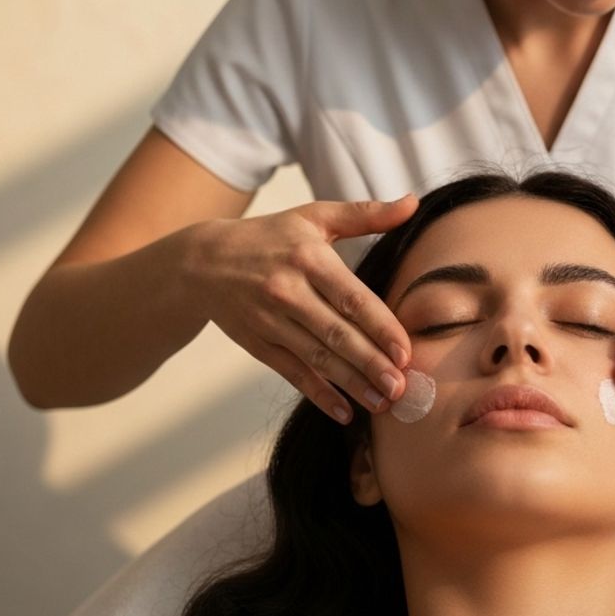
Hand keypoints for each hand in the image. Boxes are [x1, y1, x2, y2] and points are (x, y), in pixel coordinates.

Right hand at [188, 195, 418, 423]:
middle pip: (337, 334)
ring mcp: (271, 321)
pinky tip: (344, 412)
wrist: (201, 261)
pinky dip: (319, 395)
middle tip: (401, 387)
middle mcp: (288, 291)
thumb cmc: (270, 237)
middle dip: (371, 364)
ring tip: (383, 403)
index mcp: (309, 259)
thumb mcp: (314, 216)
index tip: (406, 351)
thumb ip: (365, 214)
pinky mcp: (258, 344)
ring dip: (352, 384)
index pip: (352, 298)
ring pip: (318, 358)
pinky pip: (293, 373)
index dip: (380, 327)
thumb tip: (412, 203)